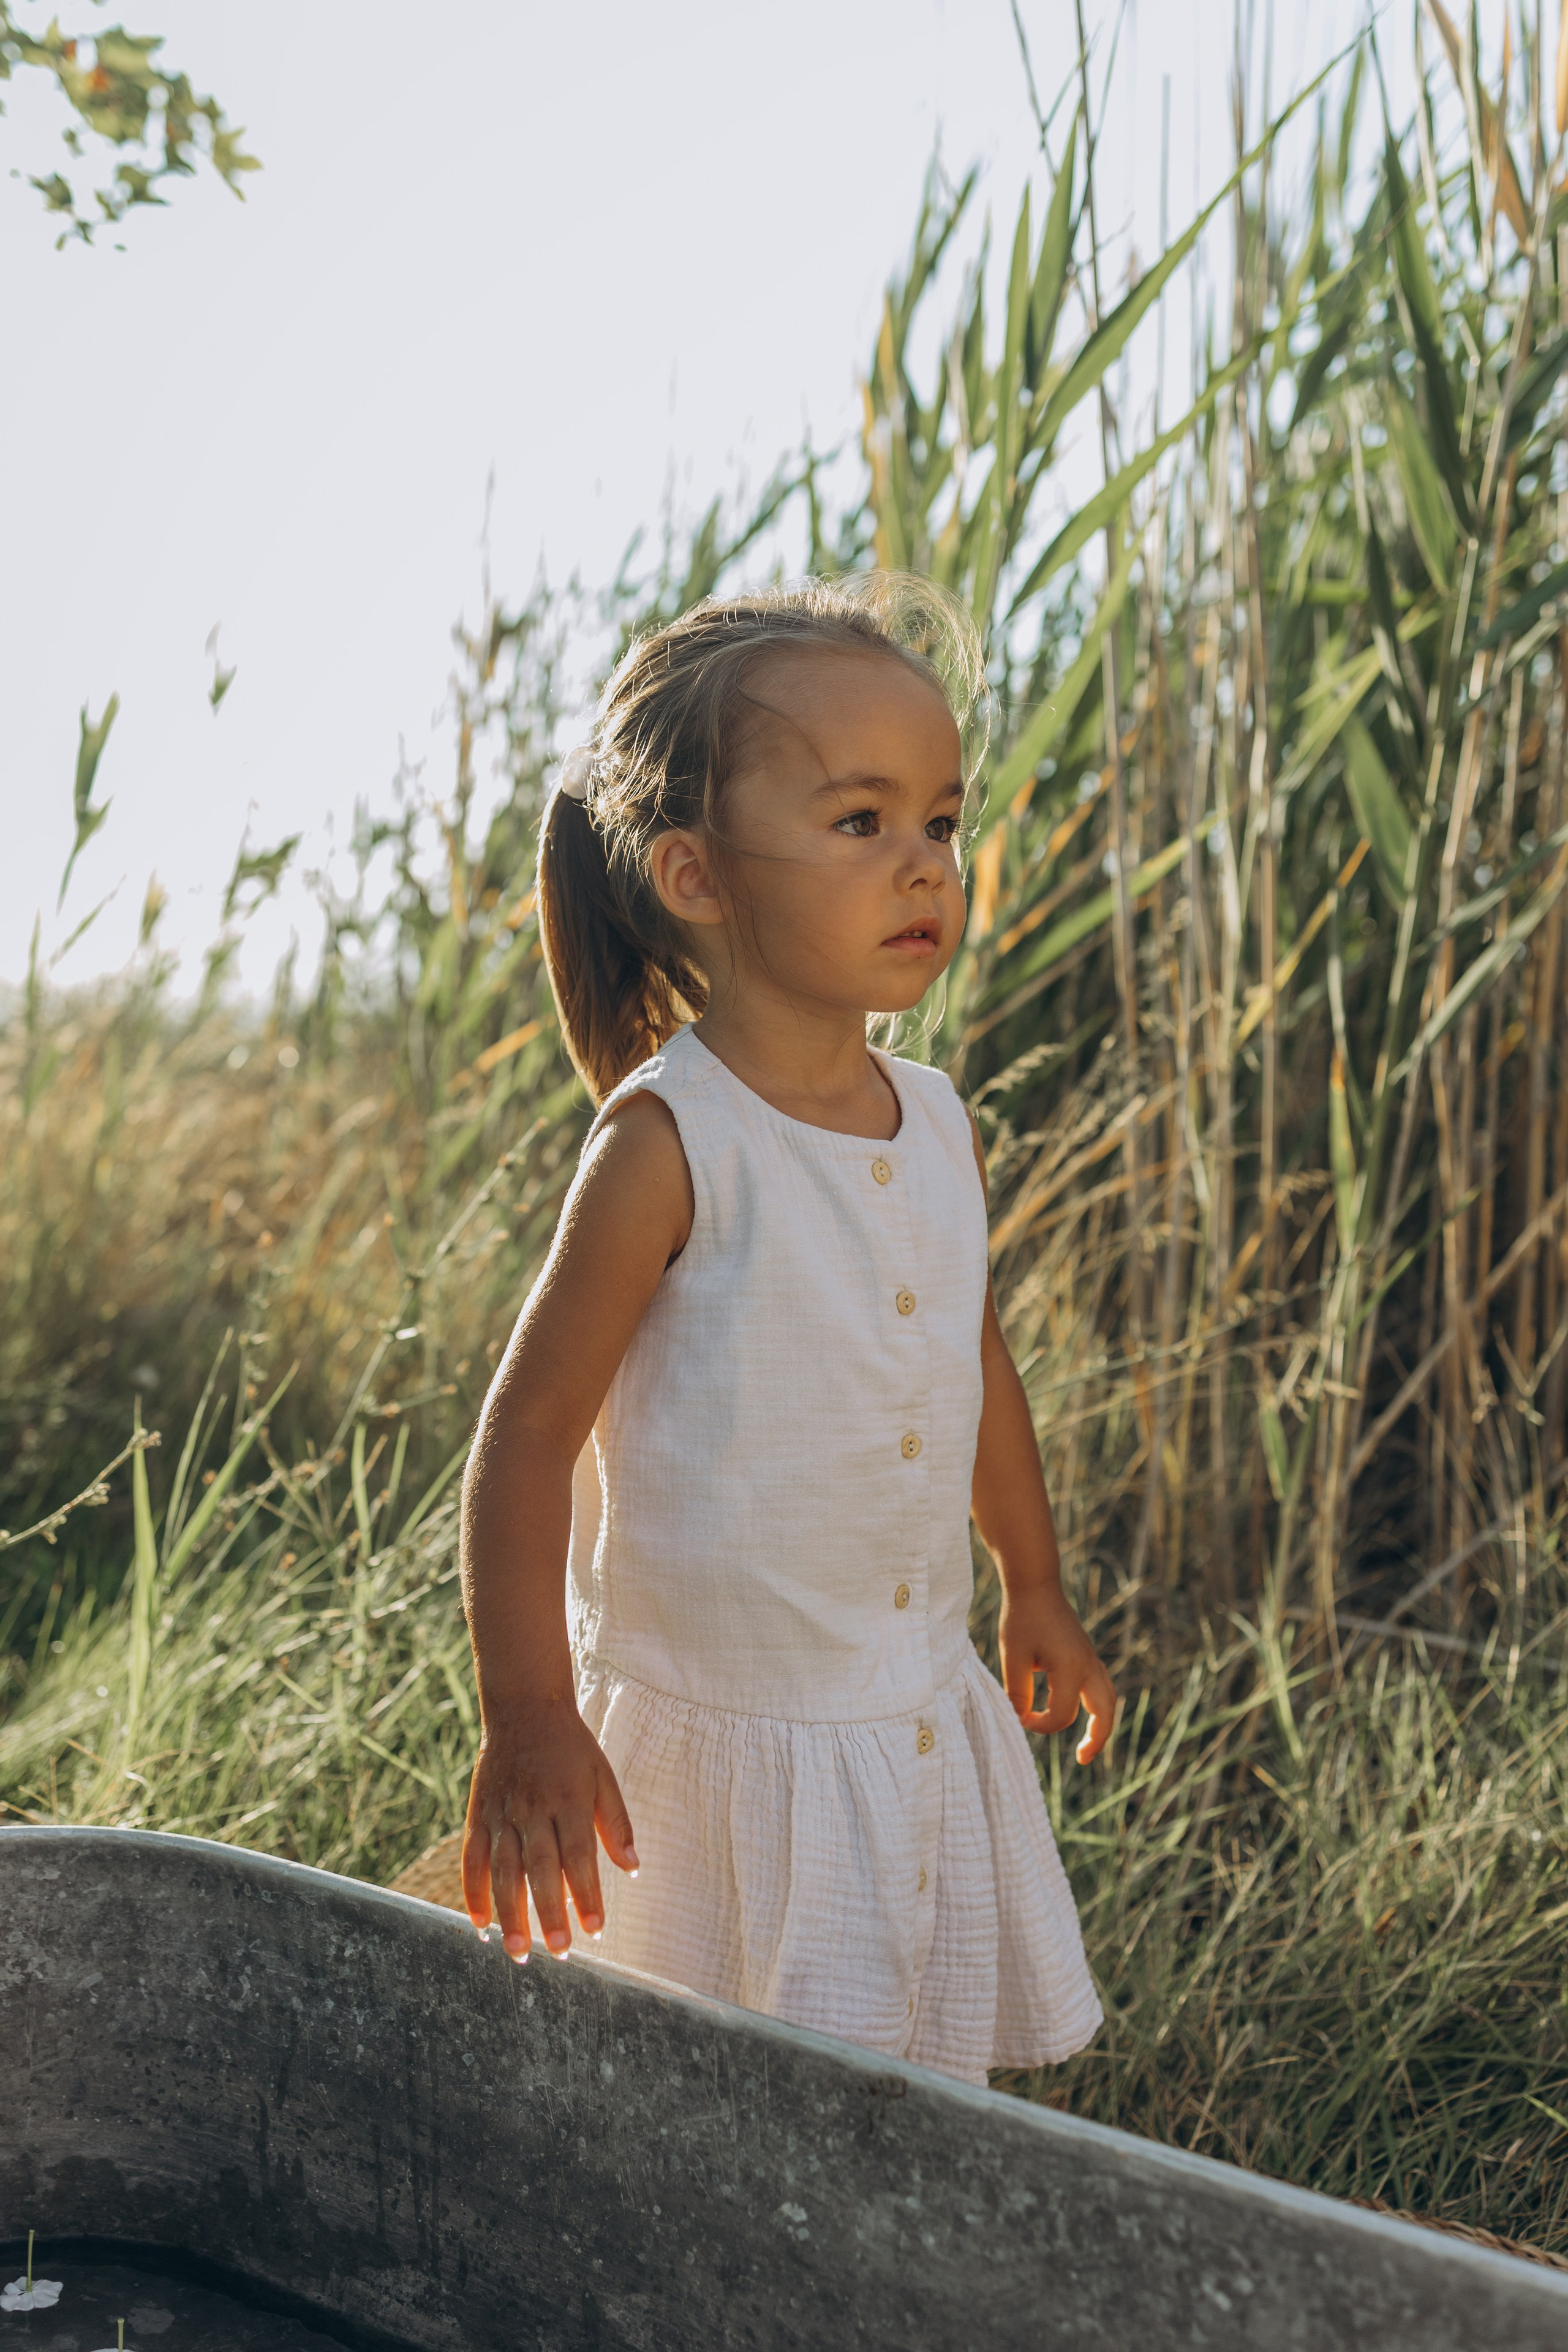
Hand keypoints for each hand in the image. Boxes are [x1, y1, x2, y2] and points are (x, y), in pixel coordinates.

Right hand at [461, 1699, 637, 1960]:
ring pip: (503, 1869)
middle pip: (540, 1868)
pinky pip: (471, 1858)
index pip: (579, 1854)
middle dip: (549, 1912)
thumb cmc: (571, 1748)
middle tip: (559, 1952)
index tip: (595, 1929)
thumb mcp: (603, 1776)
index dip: (587, 1892)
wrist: (523, 1709)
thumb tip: (633, 1869)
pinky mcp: (478, 1814)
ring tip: (518, 1951)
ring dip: (510, 1912)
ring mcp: (501, 1813)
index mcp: (568, 1799)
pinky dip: (473, 1892)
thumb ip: (616, 1823)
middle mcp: (533, 1809)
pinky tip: (481, 1923)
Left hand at [999, 1586, 1116, 1762]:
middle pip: (1105, 1713)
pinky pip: (1101, 1687)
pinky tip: (1081, 1713)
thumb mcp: (1013, 1657)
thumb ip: (1017, 1693)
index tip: (1019, 1716)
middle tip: (1083, 1760)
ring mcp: (1091, 1659)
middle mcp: (1088, 1666)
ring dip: (1102, 1724)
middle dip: (1097, 1740)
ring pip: (1108, 1700)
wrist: (1035, 1584)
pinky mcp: (1087, 1654)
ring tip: (1089, 1745)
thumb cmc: (1021, 1618)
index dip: (1038, 1724)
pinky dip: (1097, 1706)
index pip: (1061, 1716)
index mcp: (1070, 1669)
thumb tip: (1020, 1720)